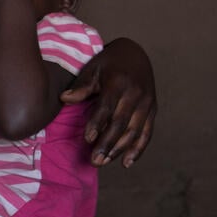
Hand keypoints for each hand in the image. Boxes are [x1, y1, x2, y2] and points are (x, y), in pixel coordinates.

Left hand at [61, 37, 156, 166]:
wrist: (136, 53)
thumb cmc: (108, 63)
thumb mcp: (92, 69)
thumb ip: (81, 87)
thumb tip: (64, 99)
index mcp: (119, 82)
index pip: (107, 107)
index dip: (97, 124)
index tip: (87, 139)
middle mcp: (136, 94)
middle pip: (121, 124)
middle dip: (107, 144)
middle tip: (94, 161)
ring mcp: (147, 103)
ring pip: (134, 131)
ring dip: (119, 150)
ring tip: (103, 162)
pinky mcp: (152, 110)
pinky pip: (147, 133)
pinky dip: (138, 149)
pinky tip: (127, 163)